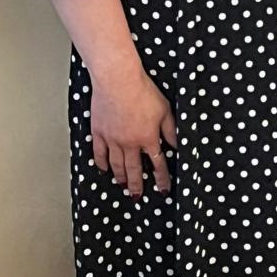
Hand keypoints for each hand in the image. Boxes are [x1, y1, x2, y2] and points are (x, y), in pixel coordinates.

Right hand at [88, 63, 176, 197]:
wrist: (118, 81)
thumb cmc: (143, 91)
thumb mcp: (165, 110)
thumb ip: (171, 130)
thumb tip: (177, 145)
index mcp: (148, 138)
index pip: (158, 163)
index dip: (161, 178)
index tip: (163, 190)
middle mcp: (129, 143)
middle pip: (134, 169)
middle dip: (137, 185)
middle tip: (137, 196)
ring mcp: (112, 139)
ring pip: (116, 165)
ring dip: (120, 177)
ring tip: (123, 186)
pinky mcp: (98, 132)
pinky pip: (99, 153)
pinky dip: (102, 163)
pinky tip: (104, 169)